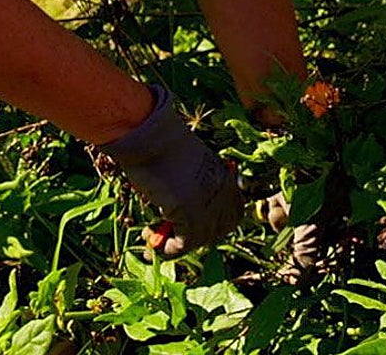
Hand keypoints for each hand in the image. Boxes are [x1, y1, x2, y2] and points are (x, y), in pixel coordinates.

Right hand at [100, 85, 242, 256]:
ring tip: (155, 234)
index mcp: (225, 175)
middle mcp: (223, 190)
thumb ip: (194, 183)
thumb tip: (181, 209)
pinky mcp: (191, 213)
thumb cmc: (161, 145)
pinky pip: (184, 244)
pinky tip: (151, 236)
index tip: (193, 226)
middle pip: (222, 229)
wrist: (151, 136)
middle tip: (174, 234)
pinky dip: (169, 248)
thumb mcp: (187, 164)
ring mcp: (210, 202)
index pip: (235, 212)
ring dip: (178, 243)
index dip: (216, 224)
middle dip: (199, 236)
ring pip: (202, 239)